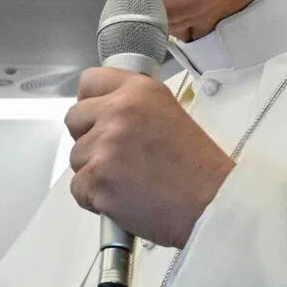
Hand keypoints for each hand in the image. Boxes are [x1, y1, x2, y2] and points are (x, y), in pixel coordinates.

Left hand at [65, 68, 233, 247]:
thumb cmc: (197, 168)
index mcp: (138, 91)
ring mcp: (105, 146)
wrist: (212, 204)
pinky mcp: (97, 180)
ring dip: (94, 172)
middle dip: (89, 139)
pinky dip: (95, 199)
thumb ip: (134, 108)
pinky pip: (78, 188)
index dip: (91, 103)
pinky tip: (123, 198)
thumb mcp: (169, 115)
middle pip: (74, 119)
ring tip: (129, 181)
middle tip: (117, 157)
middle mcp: (118, 112)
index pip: (89, 82)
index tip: (99, 118)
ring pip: (76, 158)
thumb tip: (101, 115)